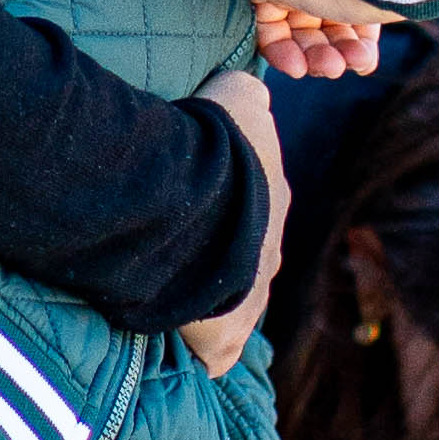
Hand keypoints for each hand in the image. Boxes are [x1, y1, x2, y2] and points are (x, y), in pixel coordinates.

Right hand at [178, 67, 287, 377]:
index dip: (225, 211)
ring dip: (203, 300)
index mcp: (273, 201)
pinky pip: (213, 352)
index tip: (196, 210)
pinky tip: (168, 337)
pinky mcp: (224, 338)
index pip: (255, 211)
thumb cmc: (217, 140)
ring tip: (165, 290)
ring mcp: (252, 299)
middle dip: (218, 260)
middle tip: (175, 251)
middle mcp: (271, 253)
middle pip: (246, 262)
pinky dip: (195, 347)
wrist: (197, 198)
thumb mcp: (238, 94)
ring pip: (231, 306)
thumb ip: (247, 92)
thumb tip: (252, 88)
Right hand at [250, 0, 399, 82]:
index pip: (268, 18)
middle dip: (314, 56)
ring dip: (339, 56)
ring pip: (331, 36)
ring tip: (354, 60)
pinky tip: (365, 61)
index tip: (295, 67)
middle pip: (300, 31)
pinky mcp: (370, 0)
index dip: (277, 48)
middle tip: (330, 68)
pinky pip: (358, 36)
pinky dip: (360, 53)